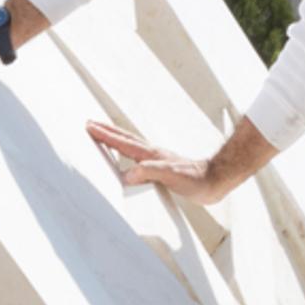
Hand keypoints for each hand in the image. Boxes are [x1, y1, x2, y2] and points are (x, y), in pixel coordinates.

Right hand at [88, 118, 227, 200]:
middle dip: (107, 131)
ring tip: (105, 135)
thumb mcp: (171, 176)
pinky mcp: (162, 168)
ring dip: (116, 139)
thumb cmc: (196, 180)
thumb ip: (149, 172)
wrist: (214, 180)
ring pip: (131, 145)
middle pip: (125, 138)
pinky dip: (128, 153)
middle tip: (91, 124)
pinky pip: (139, 157)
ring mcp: (157, 159)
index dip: (106, 136)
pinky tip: (130, 159)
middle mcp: (152, 154)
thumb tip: (128, 173)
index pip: (123, 143)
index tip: (90, 126)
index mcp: (151, 155)